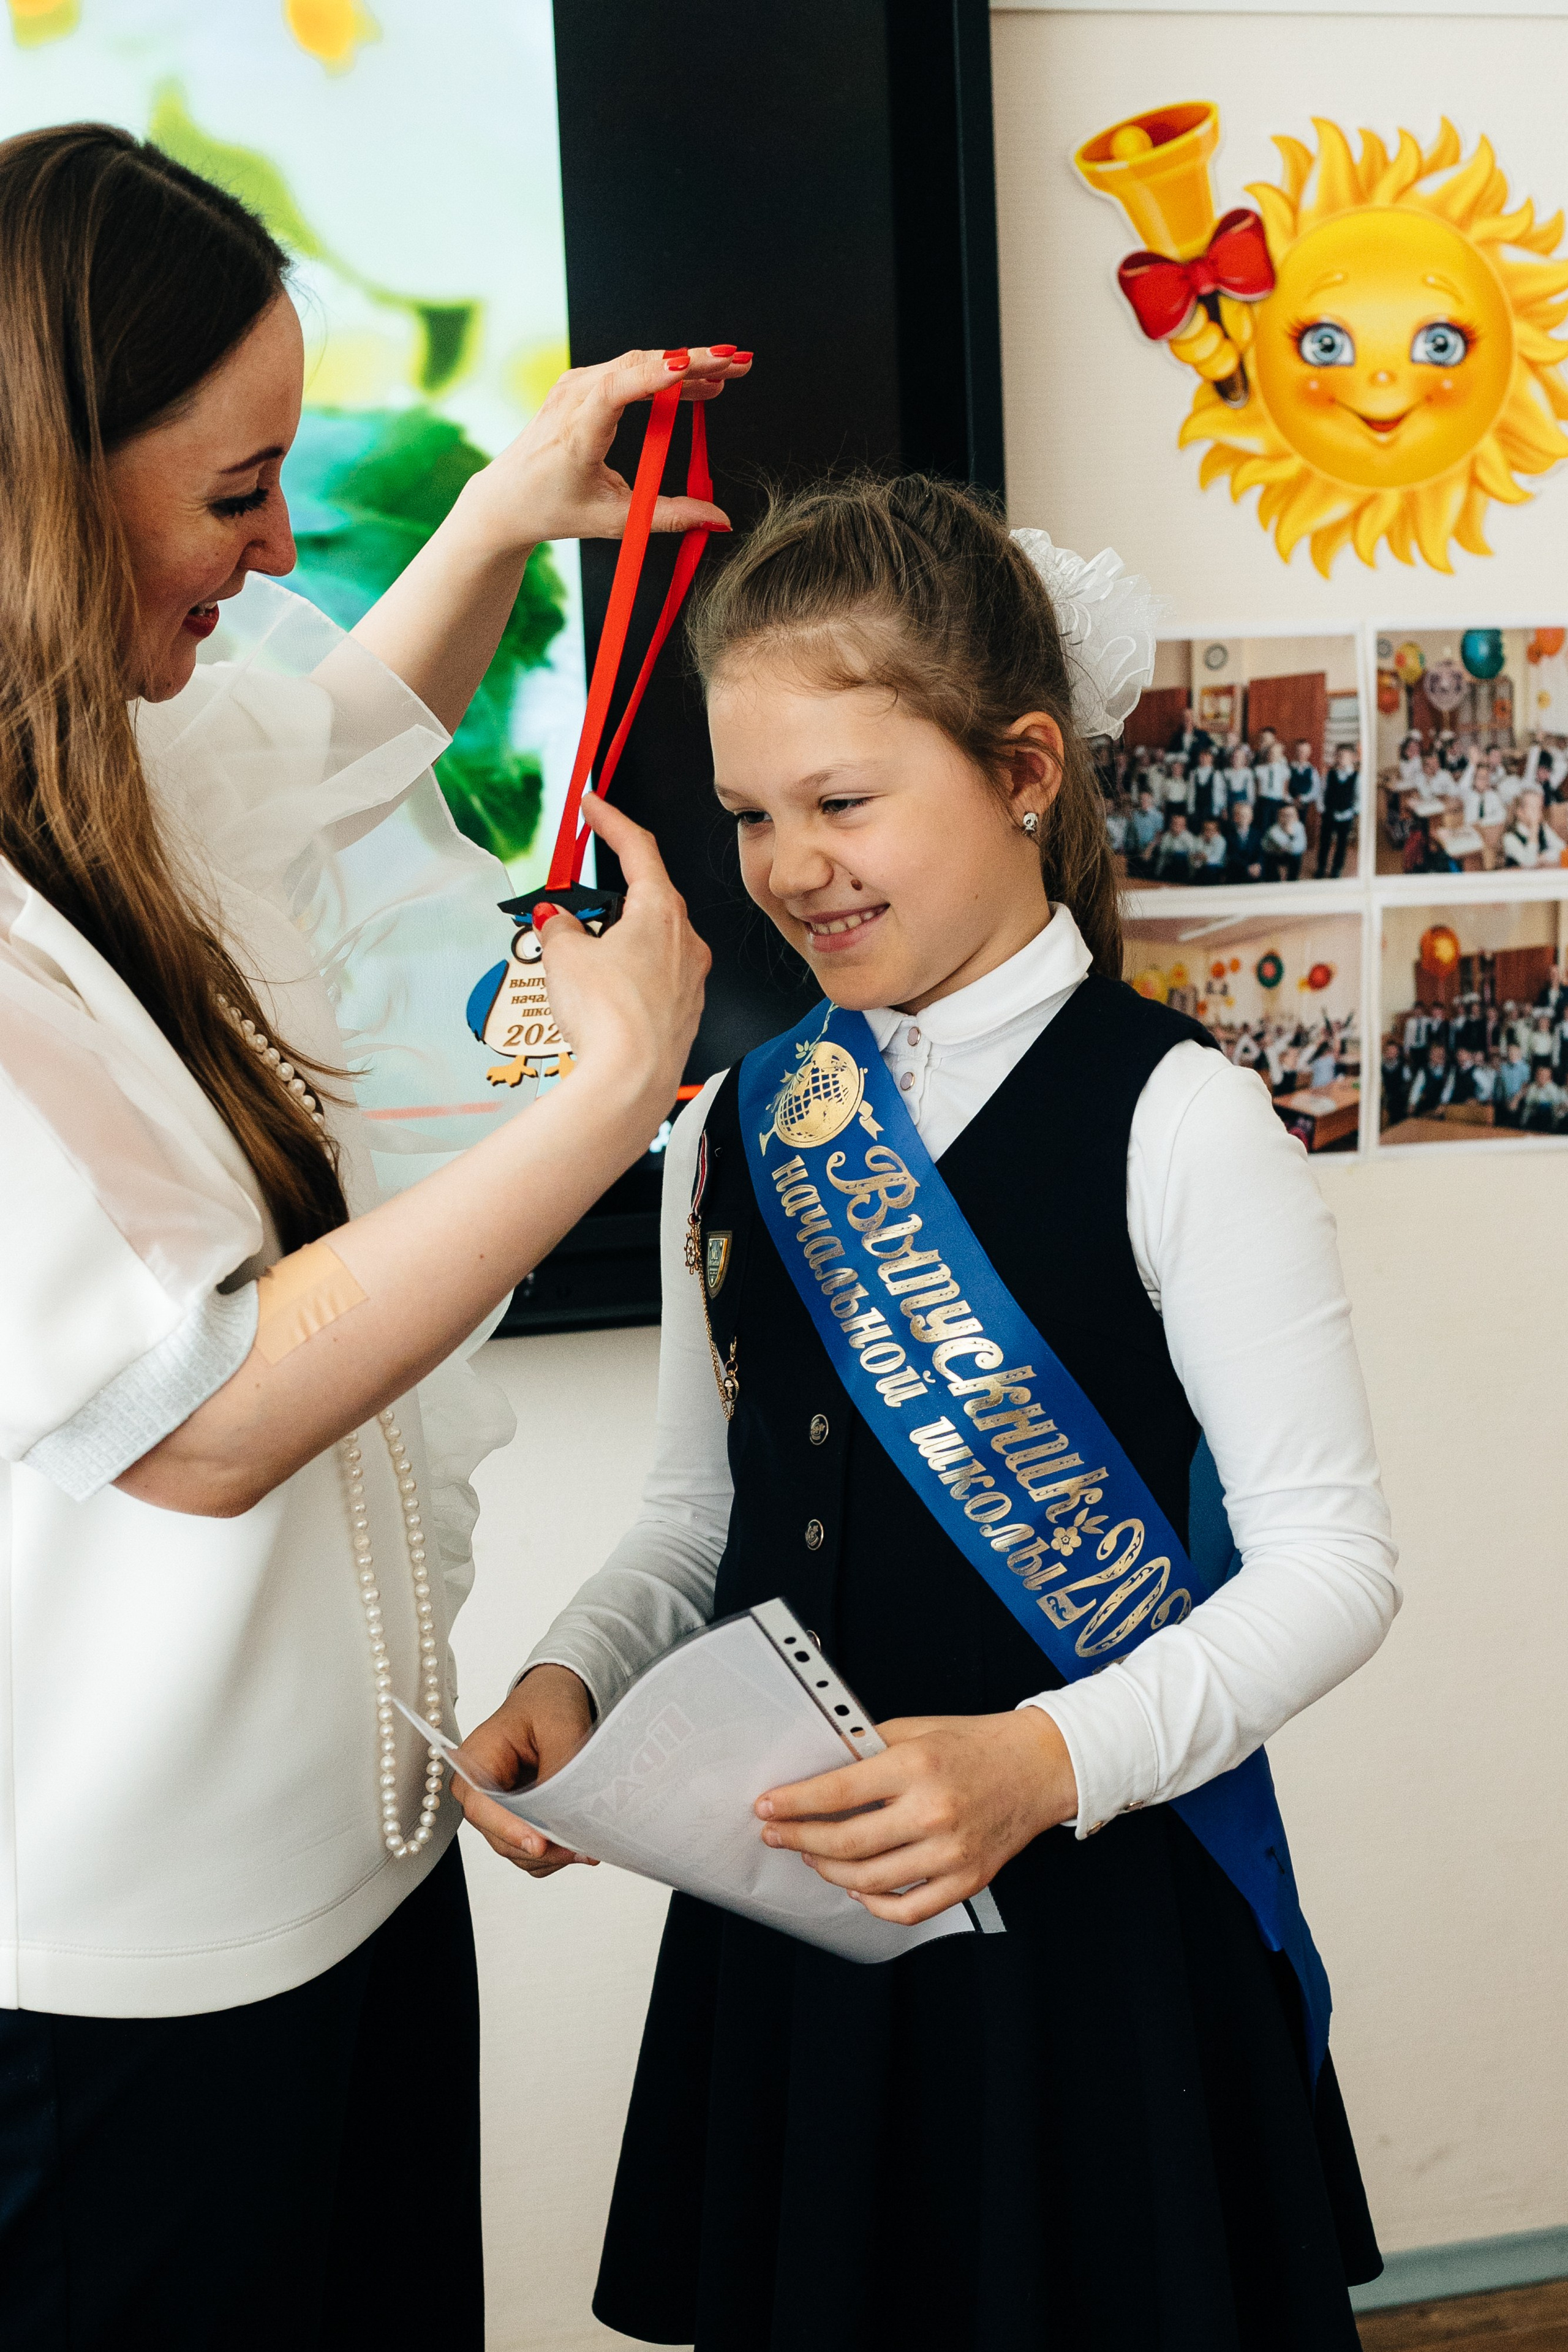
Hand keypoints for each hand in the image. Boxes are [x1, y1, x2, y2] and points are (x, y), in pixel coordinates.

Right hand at [453, 1665, 597, 1876]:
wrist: (554, 1701)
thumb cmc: (547, 1705)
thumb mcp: (559, 1726)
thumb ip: (558, 1771)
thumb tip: (564, 1815)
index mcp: (474, 1762)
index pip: (482, 1807)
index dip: (510, 1830)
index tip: (539, 1845)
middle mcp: (477, 1794)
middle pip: (501, 1839)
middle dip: (543, 1848)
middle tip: (583, 1846)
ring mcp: (496, 1813)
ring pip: (518, 1852)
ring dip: (553, 1854)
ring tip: (589, 1843)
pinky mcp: (515, 1823)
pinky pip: (532, 1853)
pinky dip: (555, 1853)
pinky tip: (580, 1840)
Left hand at [458, 345, 750, 556]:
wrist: (507, 498)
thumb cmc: (553, 509)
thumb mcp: (615, 520)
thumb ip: (669, 517)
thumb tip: (719, 520)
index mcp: (576, 434)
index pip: (617, 390)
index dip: (657, 374)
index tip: (693, 364)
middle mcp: (573, 400)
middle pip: (638, 365)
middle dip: (693, 360)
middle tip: (739, 362)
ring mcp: (575, 386)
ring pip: (638, 363)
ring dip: (684, 365)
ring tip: (728, 374)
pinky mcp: (582, 384)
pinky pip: (629, 370)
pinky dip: (664, 373)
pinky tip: (695, 382)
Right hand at [537, 794, 709, 1123]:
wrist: (631, 1082)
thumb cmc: (610, 1018)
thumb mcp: (565, 957)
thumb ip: (560, 929)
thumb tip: (557, 922)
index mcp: (661, 912)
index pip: (638, 848)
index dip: (612, 821)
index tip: (595, 805)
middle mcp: (687, 942)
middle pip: (646, 900)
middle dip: (605, 899)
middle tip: (571, 906)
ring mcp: (690, 980)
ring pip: (650, 944)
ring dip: (614, 943)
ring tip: (575, 962)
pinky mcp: (684, 1014)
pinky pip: (652, 980)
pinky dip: (625, 977)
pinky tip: (598, 995)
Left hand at [755, 1708, 1078, 1924]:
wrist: (1038, 1766)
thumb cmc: (976, 1744)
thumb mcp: (917, 1729)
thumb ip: (869, 1750)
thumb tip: (819, 1770)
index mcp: (916, 1766)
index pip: (838, 1791)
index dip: (794, 1803)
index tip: (766, 1806)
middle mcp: (933, 1811)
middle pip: (846, 1841)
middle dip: (800, 1840)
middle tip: (777, 1835)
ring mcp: (952, 1852)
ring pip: (870, 1880)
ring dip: (829, 1871)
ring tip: (813, 1856)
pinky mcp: (968, 1880)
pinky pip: (909, 1909)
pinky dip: (875, 1904)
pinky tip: (857, 1888)